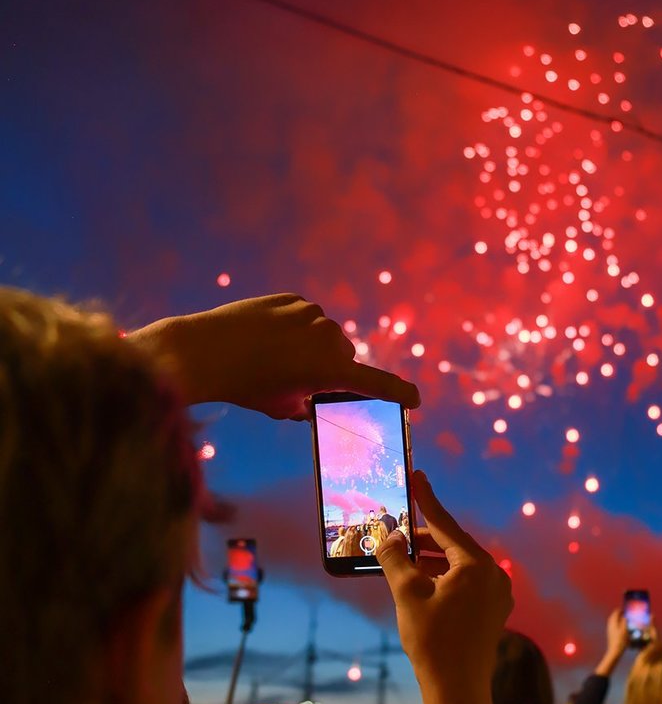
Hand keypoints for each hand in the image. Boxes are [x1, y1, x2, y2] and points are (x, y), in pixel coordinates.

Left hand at [131, 294, 419, 418]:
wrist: (205, 350)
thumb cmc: (246, 386)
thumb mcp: (282, 405)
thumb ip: (308, 402)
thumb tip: (313, 399)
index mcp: (332, 369)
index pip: (377, 384)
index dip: (398, 393)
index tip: (415, 400)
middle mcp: (329, 337)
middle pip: (345, 356)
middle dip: (332, 368)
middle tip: (303, 380)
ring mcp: (311, 313)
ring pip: (324, 333)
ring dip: (312, 345)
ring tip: (277, 356)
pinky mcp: (291, 298)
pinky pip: (304, 315)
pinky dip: (295, 327)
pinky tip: (268, 337)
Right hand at [376, 471, 512, 698]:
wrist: (457, 688)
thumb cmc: (432, 640)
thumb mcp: (406, 593)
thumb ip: (395, 558)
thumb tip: (388, 537)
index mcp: (476, 565)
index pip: (446, 524)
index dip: (426, 500)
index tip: (417, 476)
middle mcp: (494, 574)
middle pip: (453, 545)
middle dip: (423, 539)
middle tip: (396, 533)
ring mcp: (497, 594)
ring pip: (459, 565)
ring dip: (431, 561)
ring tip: (402, 560)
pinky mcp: (493, 611)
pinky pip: (466, 583)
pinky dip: (443, 577)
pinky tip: (421, 583)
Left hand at [594, 609, 628, 676]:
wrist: (614, 651)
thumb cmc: (621, 640)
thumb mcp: (625, 630)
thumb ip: (624, 621)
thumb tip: (624, 616)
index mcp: (613, 622)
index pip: (616, 612)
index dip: (620, 610)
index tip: (625, 609)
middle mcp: (610, 625)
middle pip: (613, 616)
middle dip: (618, 614)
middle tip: (624, 613)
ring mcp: (609, 630)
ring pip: (613, 622)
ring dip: (618, 619)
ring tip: (624, 620)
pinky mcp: (610, 635)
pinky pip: (613, 626)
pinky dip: (617, 625)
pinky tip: (623, 628)